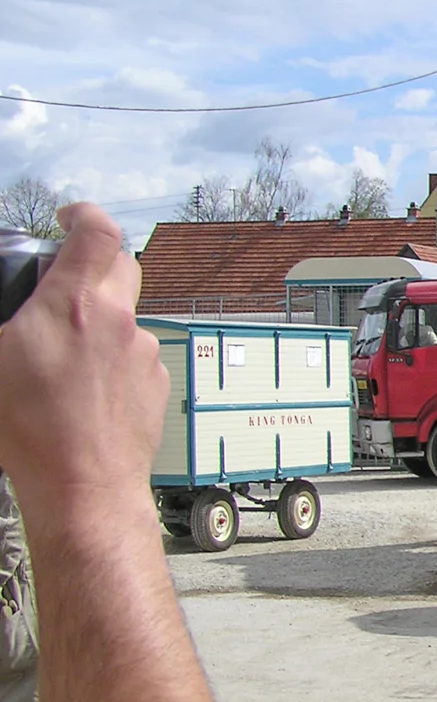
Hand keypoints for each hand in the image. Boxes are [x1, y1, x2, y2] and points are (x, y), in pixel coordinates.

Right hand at [0, 204, 163, 525]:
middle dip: (95, 264)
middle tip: (65, 281)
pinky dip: (112, 360)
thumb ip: (7, 322)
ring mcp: (144, 354)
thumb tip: (18, 321)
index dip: (84, 214)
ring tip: (63, 356)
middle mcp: (121, 322)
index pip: (97, 233)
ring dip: (100, 322)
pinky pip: (135, 356)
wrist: (84, 487)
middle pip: (122, 268)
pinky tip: (84, 389)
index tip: (69, 217)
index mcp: (77, 304)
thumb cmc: (30, 429)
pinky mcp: (156, 385)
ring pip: (126, 318)